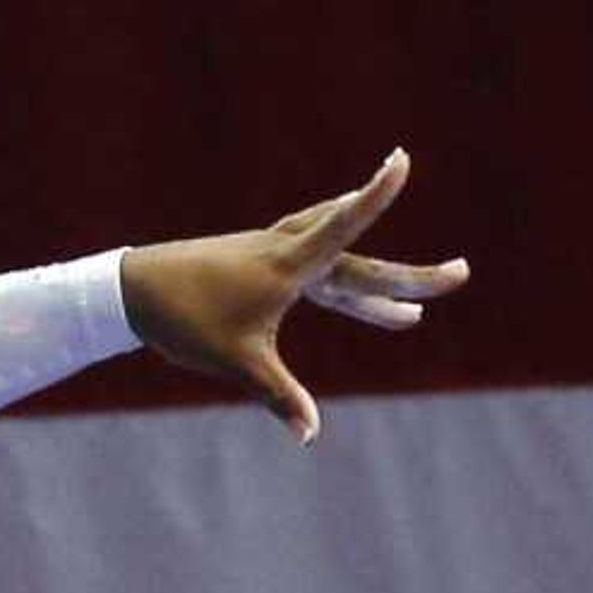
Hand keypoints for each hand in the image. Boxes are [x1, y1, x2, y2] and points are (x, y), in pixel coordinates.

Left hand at [117, 149, 473, 445]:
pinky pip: (317, 273)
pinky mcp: (261, 266)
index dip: (375, 194)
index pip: (344, 224)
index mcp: (287, 265)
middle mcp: (286, 252)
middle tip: (461, 274)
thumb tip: (309, 435)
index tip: (402, 157)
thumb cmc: (183, 322)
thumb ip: (279, 395)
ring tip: (409, 311)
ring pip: (340, 265)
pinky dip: (343, 290)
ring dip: (376, 290)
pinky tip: (359, 304)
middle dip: (410, 276)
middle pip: (360, 262)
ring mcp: (274, 257)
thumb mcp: (236, 362)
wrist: (131, 291)